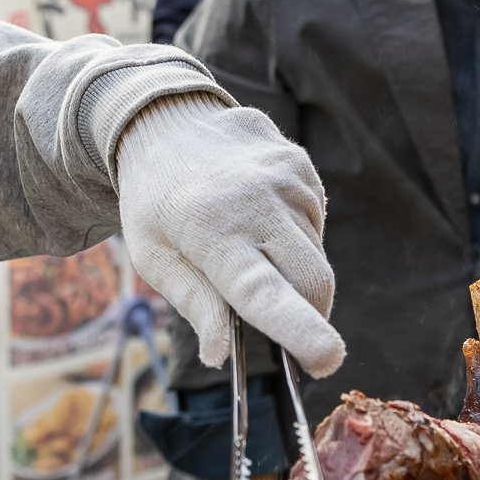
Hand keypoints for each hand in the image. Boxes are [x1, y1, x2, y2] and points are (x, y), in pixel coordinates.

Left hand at [115, 94, 342, 375]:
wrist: (166, 119)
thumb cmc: (155, 201)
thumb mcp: (153, 256)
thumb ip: (194, 304)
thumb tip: (221, 355)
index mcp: (210, 232)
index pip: (263, 291)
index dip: (298, 329)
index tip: (325, 360)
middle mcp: (257, 202)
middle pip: (312, 282)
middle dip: (311, 319)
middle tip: (292, 339)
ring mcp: (286, 180)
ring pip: (316, 258)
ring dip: (295, 275)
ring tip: (250, 251)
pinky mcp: (302, 168)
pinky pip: (315, 227)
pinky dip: (295, 241)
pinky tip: (260, 222)